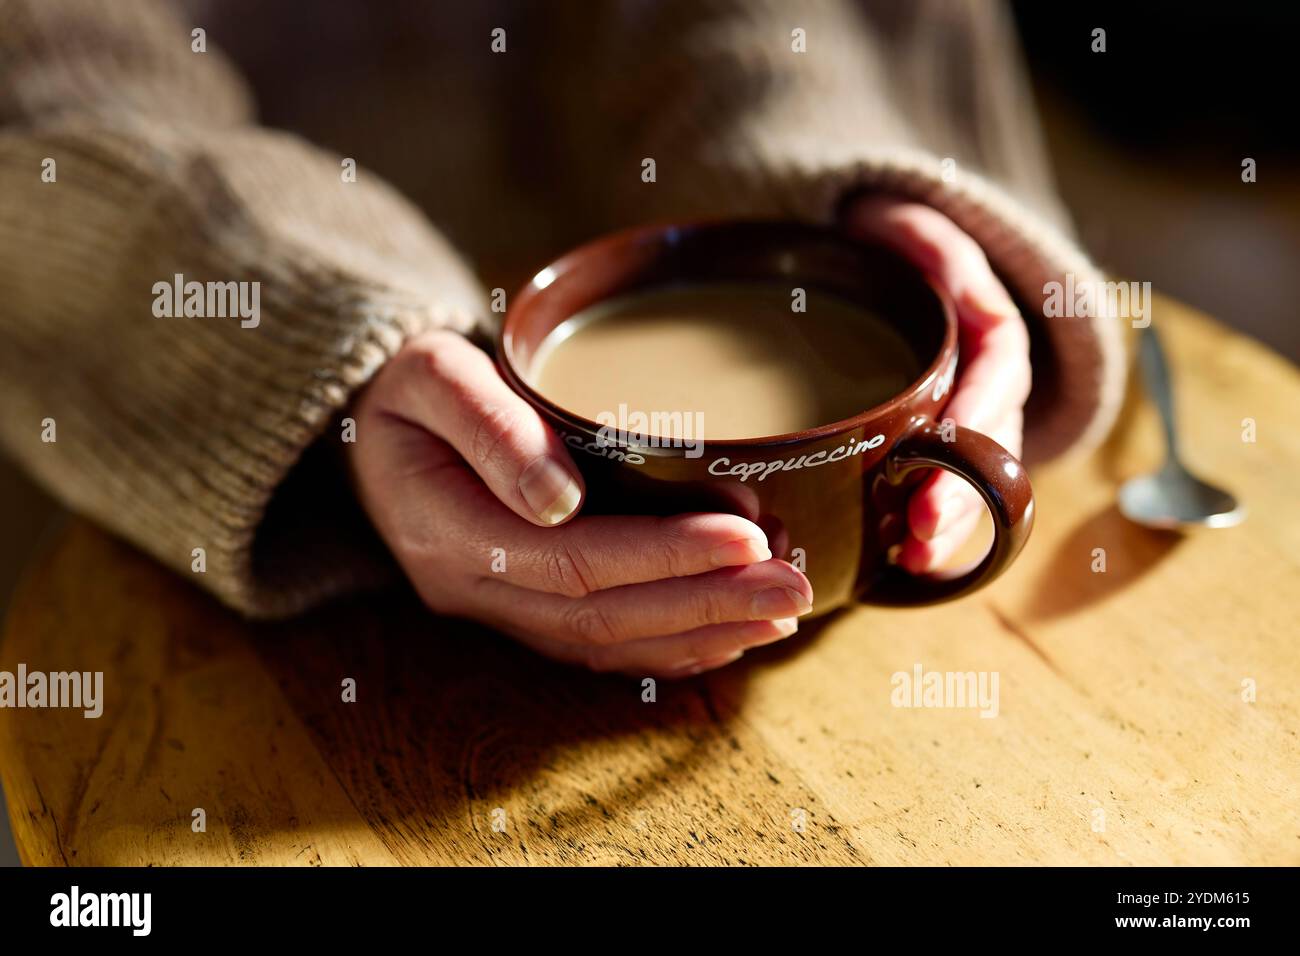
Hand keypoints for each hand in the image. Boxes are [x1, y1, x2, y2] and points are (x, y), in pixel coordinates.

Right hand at [345, 329, 812, 677]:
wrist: (375, 434)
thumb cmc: (408, 390)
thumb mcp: (430, 376)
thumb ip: (489, 426)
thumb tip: (561, 497)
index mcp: (446, 529)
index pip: (572, 560)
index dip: (663, 555)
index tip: (746, 535)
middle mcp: (473, 588)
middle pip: (604, 614)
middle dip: (706, 603)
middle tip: (793, 587)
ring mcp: (497, 609)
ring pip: (608, 642)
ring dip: (700, 632)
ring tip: (782, 614)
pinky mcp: (523, 609)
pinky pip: (599, 645)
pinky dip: (669, 646)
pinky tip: (729, 637)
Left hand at [842, 196, 1031, 572]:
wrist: (869, 268)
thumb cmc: (892, 249)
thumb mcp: (916, 229)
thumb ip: (944, 254)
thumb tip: (975, 300)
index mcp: (993, 340)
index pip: (996, 380)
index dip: (974, 421)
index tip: (942, 454)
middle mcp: (991, 390)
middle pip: (991, 449)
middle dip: (959, 496)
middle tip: (918, 534)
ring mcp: (969, 425)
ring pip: (976, 484)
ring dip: (949, 528)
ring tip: (912, 560)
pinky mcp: (938, 450)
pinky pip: (947, 494)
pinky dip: (930, 531)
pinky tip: (900, 562)